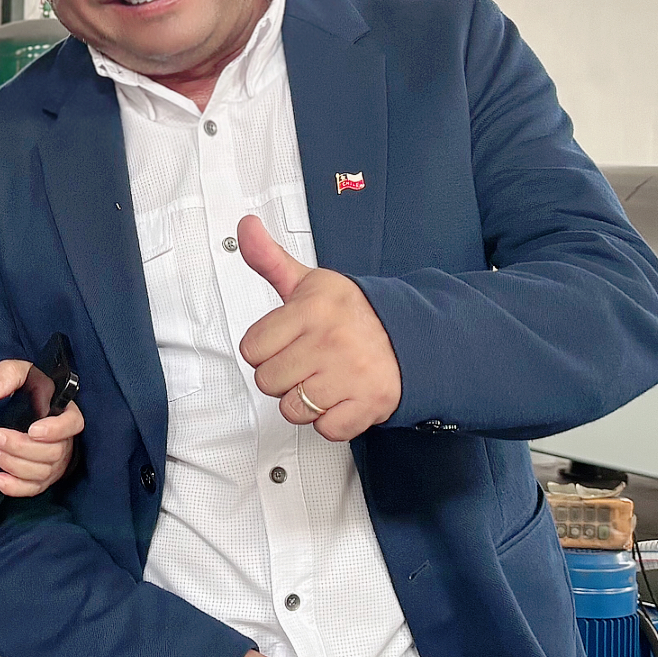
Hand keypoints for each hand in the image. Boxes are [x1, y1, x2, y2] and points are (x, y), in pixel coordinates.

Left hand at [0, 359, 84, 496]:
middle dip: (20, 447)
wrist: (20, 411)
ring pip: (41, 472)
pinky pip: (32, 490)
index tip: (33, 429)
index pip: (72, 425)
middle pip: (52, 453)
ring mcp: (55, 464)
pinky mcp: (41, 479)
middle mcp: (65, 442)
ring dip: (12, 464)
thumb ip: (9, 375)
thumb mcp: (19, 373)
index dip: (55, 430)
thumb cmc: (26, 391)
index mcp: (66, 414)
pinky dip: (13, 487)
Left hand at [236, 215, 402, 442]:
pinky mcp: (369, 404)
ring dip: (304, 401)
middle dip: (283, 376)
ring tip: (324, 379)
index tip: (287, 340)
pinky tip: (342, 398)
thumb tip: (245, 227)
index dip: (265, 348)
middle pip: (267, 382)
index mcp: (312, 310)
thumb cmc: (355, 313)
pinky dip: (331, 421)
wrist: (413, 336)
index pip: (252, 348)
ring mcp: (351, 375)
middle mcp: (330, 342)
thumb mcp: (311, 282)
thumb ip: (270, 260)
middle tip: (308, 361)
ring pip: (292, 409)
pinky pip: (325, 429)